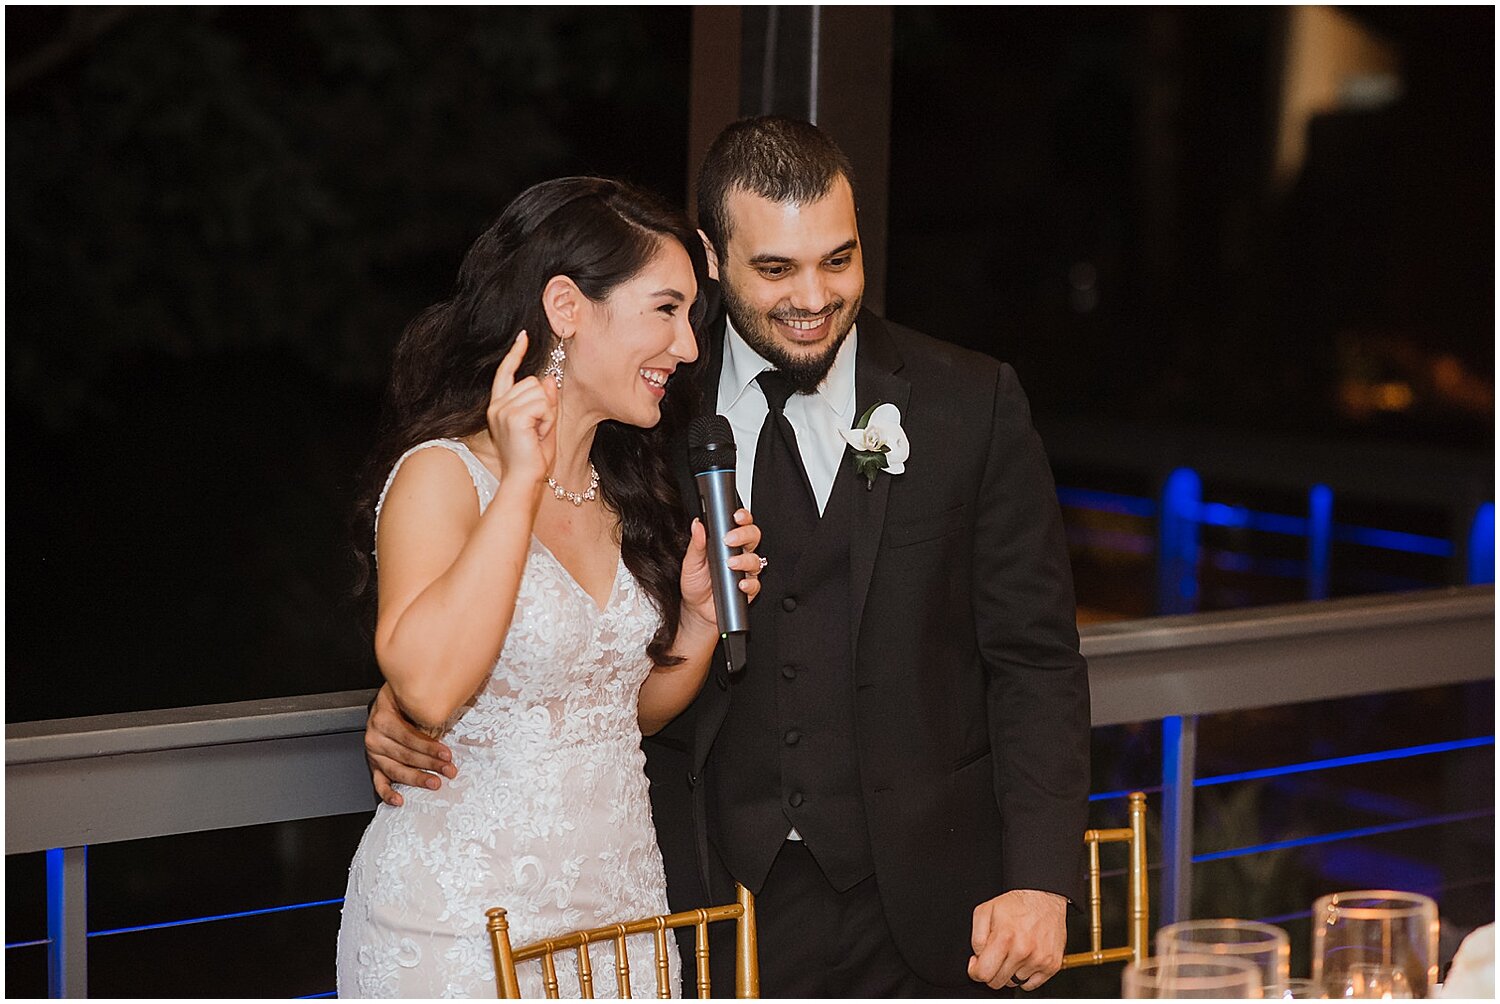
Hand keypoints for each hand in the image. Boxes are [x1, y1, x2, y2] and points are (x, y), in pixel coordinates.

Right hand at [364, 683, 456, 805]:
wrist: (388, 701)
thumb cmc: (402, 701)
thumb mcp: (411, 700)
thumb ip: (423, 711)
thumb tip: (447, 715)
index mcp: (383, 718)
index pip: (408, 737)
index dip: (428, 747)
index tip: (446, 754)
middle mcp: (376, 736)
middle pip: (405, 754)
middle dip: (429, 764)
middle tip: (448, 769)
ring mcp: (374, 753)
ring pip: (396, 769)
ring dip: (417, 778)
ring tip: (434, 782)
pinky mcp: (375, 765)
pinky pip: (379, 782)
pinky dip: (388, 793)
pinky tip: (399, 800)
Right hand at [486, 331, 558, 487]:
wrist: (524, 480)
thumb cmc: (532, 458)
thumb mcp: (543, 424)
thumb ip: (544, 401)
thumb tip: (547, 378)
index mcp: (499, 406)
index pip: (506, 373)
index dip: (516, 354)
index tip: (524, 336)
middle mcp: (497, 406)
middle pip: (532, 382)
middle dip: (544, 404)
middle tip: (539, 429)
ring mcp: (502, 410)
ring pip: (539, 392)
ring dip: (547, 413)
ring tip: (537, 434)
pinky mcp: (513, 417)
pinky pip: (542, 405)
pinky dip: (547, 420)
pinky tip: (538, 435)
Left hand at [679, 508, 762, 631]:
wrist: (696, 610)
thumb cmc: (695, 583)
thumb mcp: (691, 562)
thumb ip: (696, 544)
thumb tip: (697, 525)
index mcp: (726, 544)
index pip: (740, 524)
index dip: (743, 517)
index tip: (736, 517)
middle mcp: (739, 555)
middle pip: (753, 537)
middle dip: (745, 535)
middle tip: (730, 540)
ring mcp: (745, 572)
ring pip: (756, 560)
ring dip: (745, 560)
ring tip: (731, 564)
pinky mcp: (748, 589)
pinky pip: (756, 584)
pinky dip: (749, 583)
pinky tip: (740, 583)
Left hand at [967, 889, 1066, 991]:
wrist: (1045, 898)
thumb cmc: (1016, 904)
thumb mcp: (985, 911)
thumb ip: (976, 938)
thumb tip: (978, 959)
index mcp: (1005, 938)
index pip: (984, 973)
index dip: (975, 971)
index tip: (977, 963)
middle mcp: (1023, 951)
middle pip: (998, 982)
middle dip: (991, 971)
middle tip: (995, 956)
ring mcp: (1039, 960)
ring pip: (1014, 982)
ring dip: (1009, 972)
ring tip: (1012, 952)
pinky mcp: (1051, 965)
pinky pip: (1031, 985)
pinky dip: (1024, 976)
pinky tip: (1023, 960)